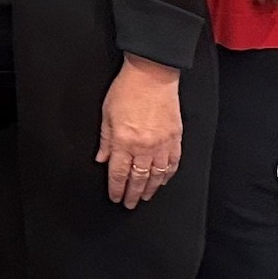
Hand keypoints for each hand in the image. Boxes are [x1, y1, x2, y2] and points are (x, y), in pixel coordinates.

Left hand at [98, 56, 182, 207]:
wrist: (152, 74)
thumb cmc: (127, 89)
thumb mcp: (106, 114)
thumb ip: (105, 140)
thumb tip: (102, 159)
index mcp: (124, 141)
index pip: (119, 173)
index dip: (117, 189)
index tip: (115, 197)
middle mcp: (144, 146)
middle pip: (138, 179)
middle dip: (132, 194)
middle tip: (130, 204)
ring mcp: (162, 143)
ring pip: (157, 175)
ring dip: (151, 189)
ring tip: (145, 197)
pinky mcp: (175, 137)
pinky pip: (173, 163)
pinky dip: (168, 175)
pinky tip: (164, 180)